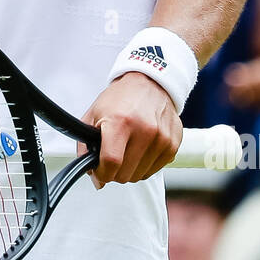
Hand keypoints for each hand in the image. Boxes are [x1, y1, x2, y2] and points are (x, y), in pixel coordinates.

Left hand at [79, 72, 182, 186]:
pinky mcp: (173, 143)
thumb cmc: (119, 99)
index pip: (111, 163)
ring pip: (139, 175)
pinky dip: (144, 165)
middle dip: (114, 171)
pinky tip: (141, 148)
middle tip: (112, 155)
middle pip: (125, 173)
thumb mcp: (93, 115)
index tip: (99, 172)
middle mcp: (144, 130)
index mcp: (121, 121)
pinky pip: (154, 170)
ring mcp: (162, 137)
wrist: (149, 83)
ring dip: (130, 169)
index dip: (101, 174)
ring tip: (127, 149)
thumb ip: (85, 147)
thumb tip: (94, 176)